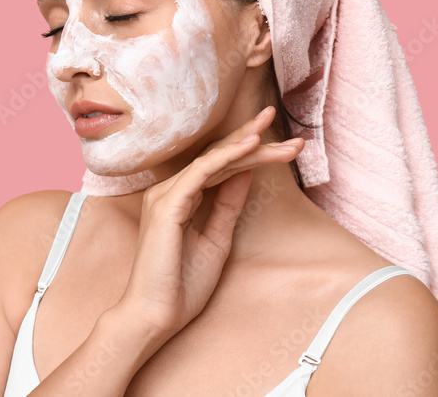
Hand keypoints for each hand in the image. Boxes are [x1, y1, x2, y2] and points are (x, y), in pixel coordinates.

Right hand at [111, 105, 303, 343]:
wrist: (155, 316)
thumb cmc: (180, 286)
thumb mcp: (216, 240)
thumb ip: (227, 206)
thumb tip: (246, 174)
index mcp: (179, 199)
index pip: (218, 167)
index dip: (249, 151)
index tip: (282, 144)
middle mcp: (170, 190)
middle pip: (217, 157)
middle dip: (251, 137)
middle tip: (280, 121)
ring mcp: (166, 195)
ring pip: (214, 160)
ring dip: (248, 144)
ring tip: (276, 131)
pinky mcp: (167, 204)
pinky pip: (202, 172)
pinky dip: (227, 156)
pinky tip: (251, 145)